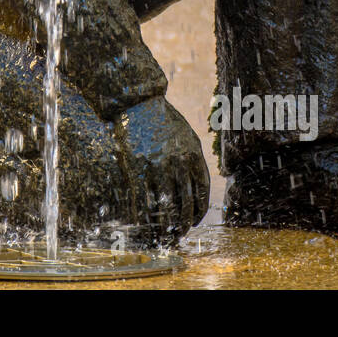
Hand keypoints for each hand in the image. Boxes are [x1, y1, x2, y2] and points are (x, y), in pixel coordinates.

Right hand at [113, 96, 209, 242]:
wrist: (137, 102)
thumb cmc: (163, 119)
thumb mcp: (186, 135)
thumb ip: (194, 158)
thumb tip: (198, 184)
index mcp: (193, 154)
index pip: (201, 191)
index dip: (199, 211)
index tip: (195, 221)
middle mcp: (177, 162)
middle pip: (184, 203)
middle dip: (184, 223)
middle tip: (180, 234)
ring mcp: (156, 165)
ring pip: (164, 205)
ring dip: (165, 224)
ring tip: (163, 234)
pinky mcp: (136, 166)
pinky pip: (141, 198)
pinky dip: (142, 214)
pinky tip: (142, 222)